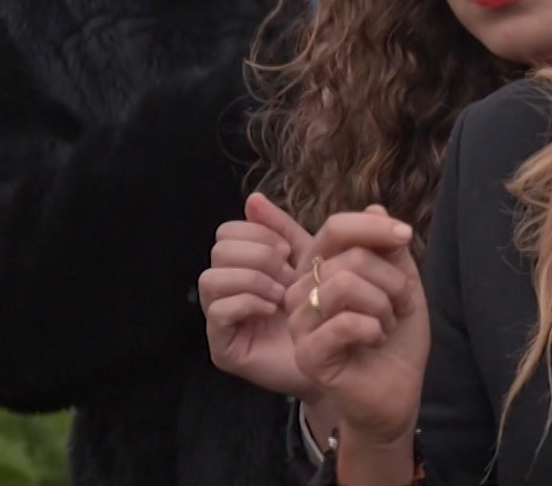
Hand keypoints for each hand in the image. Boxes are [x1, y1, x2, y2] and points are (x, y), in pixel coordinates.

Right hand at [198, 193, 316, 398]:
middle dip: (257, 256)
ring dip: (252, 279)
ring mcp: (219, 320)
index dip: (258, 234)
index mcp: (242, 265)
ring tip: (282, 294)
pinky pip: (218, 311)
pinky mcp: (222, 348)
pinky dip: (247, 302)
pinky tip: (273, 309)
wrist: (340, 353)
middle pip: (218, 250)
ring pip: (211, 278)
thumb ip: (282, 229)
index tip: (288, 251)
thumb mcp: (309, 258)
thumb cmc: (324, 305)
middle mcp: (225, 290)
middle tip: (288, 273)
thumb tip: (252, 198)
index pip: (228, 231)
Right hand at [287, 205, 427, 450]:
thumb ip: (388, 248)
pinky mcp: (307, 353)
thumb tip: (376, 207)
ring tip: (387, 323)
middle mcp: (302, 290)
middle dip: (391, 279)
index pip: (336, 227)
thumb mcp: (400, 283)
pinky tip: (375, 340)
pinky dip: (373, 328)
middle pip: (349, 256)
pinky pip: (344, 322)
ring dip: (383, 304)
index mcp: (320, 269)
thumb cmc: (396, 337)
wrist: (397, 391)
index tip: (405, 235)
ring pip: (344, 284)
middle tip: (400, 306)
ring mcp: (299, 322)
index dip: (372, 226)